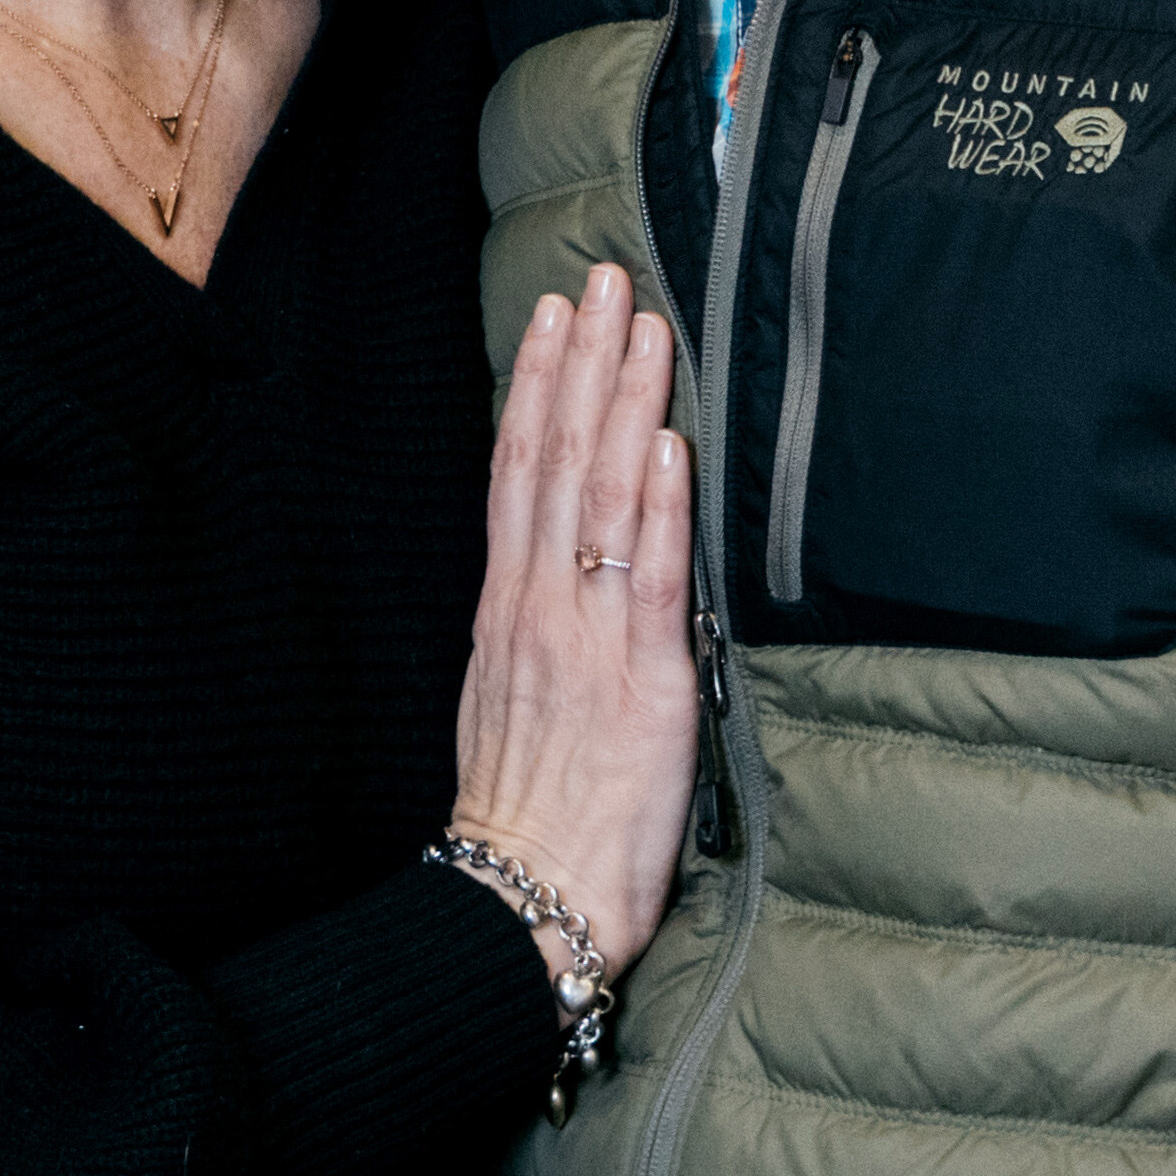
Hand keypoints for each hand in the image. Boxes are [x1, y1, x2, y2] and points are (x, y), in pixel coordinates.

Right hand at [452, 265, 694, 970]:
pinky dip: (659, 504)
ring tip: (642, 326)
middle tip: (602, 280)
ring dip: (625, 405)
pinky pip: (649, 575)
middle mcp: (539, 607)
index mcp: (507, 612)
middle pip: (556, 461)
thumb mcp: (512, 705)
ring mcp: (586, 638)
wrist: (521, 895)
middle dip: (582, 364)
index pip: (521, 474)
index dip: (539, 390)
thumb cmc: (526, 816)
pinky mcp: (642, 681)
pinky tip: (668, 444)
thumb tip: (568, 580)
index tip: (554, 320)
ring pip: (603, 496)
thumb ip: (544, 634)